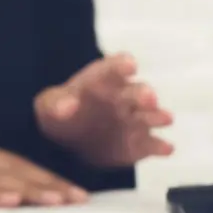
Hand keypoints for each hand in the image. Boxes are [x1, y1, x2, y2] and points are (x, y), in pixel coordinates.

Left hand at [35, 53, 173, 167]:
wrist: (69, 145)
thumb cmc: (59, 116)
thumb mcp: (47, 107)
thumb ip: (56, 104)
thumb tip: (66, 106)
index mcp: (101, 82)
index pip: (113, 69)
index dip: (122, 65)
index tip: (130, 65)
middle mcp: (124, 98)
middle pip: (137, 91)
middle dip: (144, 94)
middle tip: (149, 98)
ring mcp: (135, 121)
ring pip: (151, 115)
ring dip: (158, 116)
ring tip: (165, 119)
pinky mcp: (141, 144)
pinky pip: (153, 144)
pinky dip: (160, 146)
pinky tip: (165, 148)